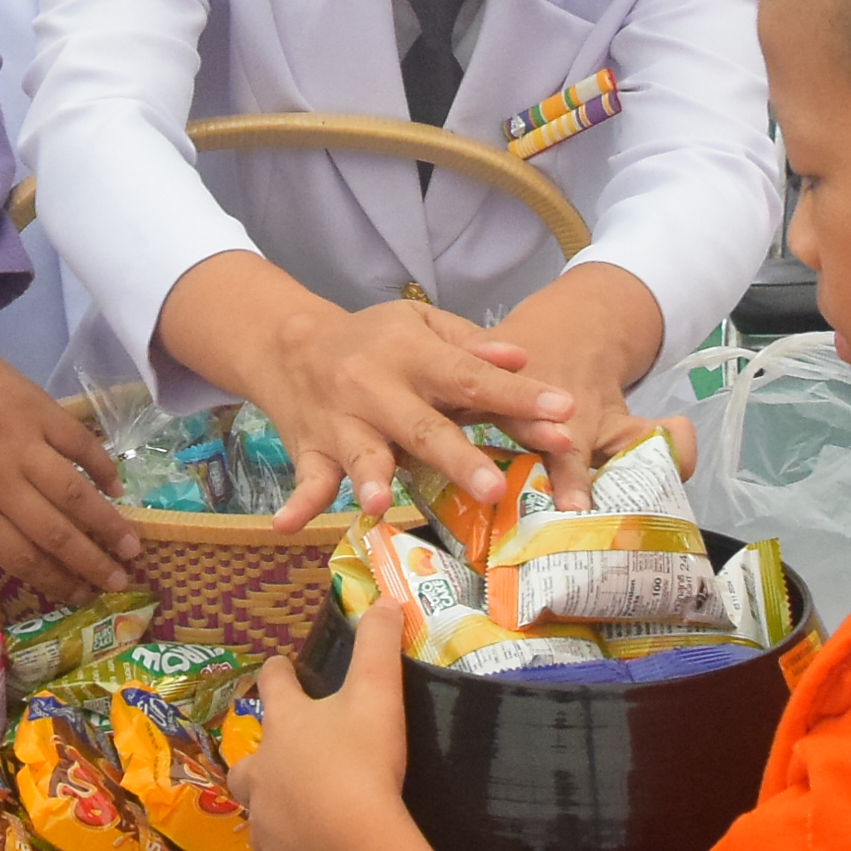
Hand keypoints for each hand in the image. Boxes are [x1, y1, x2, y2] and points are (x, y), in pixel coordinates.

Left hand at [0, 334, 139, 602]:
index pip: (21, 557)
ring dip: (109, 525)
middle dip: (92, 564)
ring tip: (132, 547)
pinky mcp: (41, 410)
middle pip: (56, 534)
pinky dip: (104, 467)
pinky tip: (118, 487)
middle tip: (120, 583)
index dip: (56, 581)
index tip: (80, 597)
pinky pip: (81, 445)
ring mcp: (23, 445)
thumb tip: (20, 536)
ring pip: (76, 495)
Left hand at [231, 604, 411, 850]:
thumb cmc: (362, 759)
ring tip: (303, 812)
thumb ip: (378, 644)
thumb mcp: (377, 692)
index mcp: (285, 726)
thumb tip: (382, 599)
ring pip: (259, 811)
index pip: (272, 687)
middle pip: (246, 761)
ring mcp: (266, 821)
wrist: (355, 842)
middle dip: (259, 756)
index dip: (277, 673)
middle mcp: (263, 772)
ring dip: (275, 808)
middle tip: (285, 757)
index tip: (280, 665)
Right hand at [250, 297, 582, 527]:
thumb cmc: (374, 339)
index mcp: (412, 354)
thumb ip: (471, 345)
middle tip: (492, 488)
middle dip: (457, 458)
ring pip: (360, 454)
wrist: (291, 343)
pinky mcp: (311, 450)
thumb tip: (521, 358)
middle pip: (422, 427)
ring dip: (370, 478)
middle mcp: (376, 388)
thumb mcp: (422, 325)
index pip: (470, 377)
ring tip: (381, 504)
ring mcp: (341, 422)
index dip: (516, 396)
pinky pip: (305, 479)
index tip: (564, 412)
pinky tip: (286, 525)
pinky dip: (298, 503)